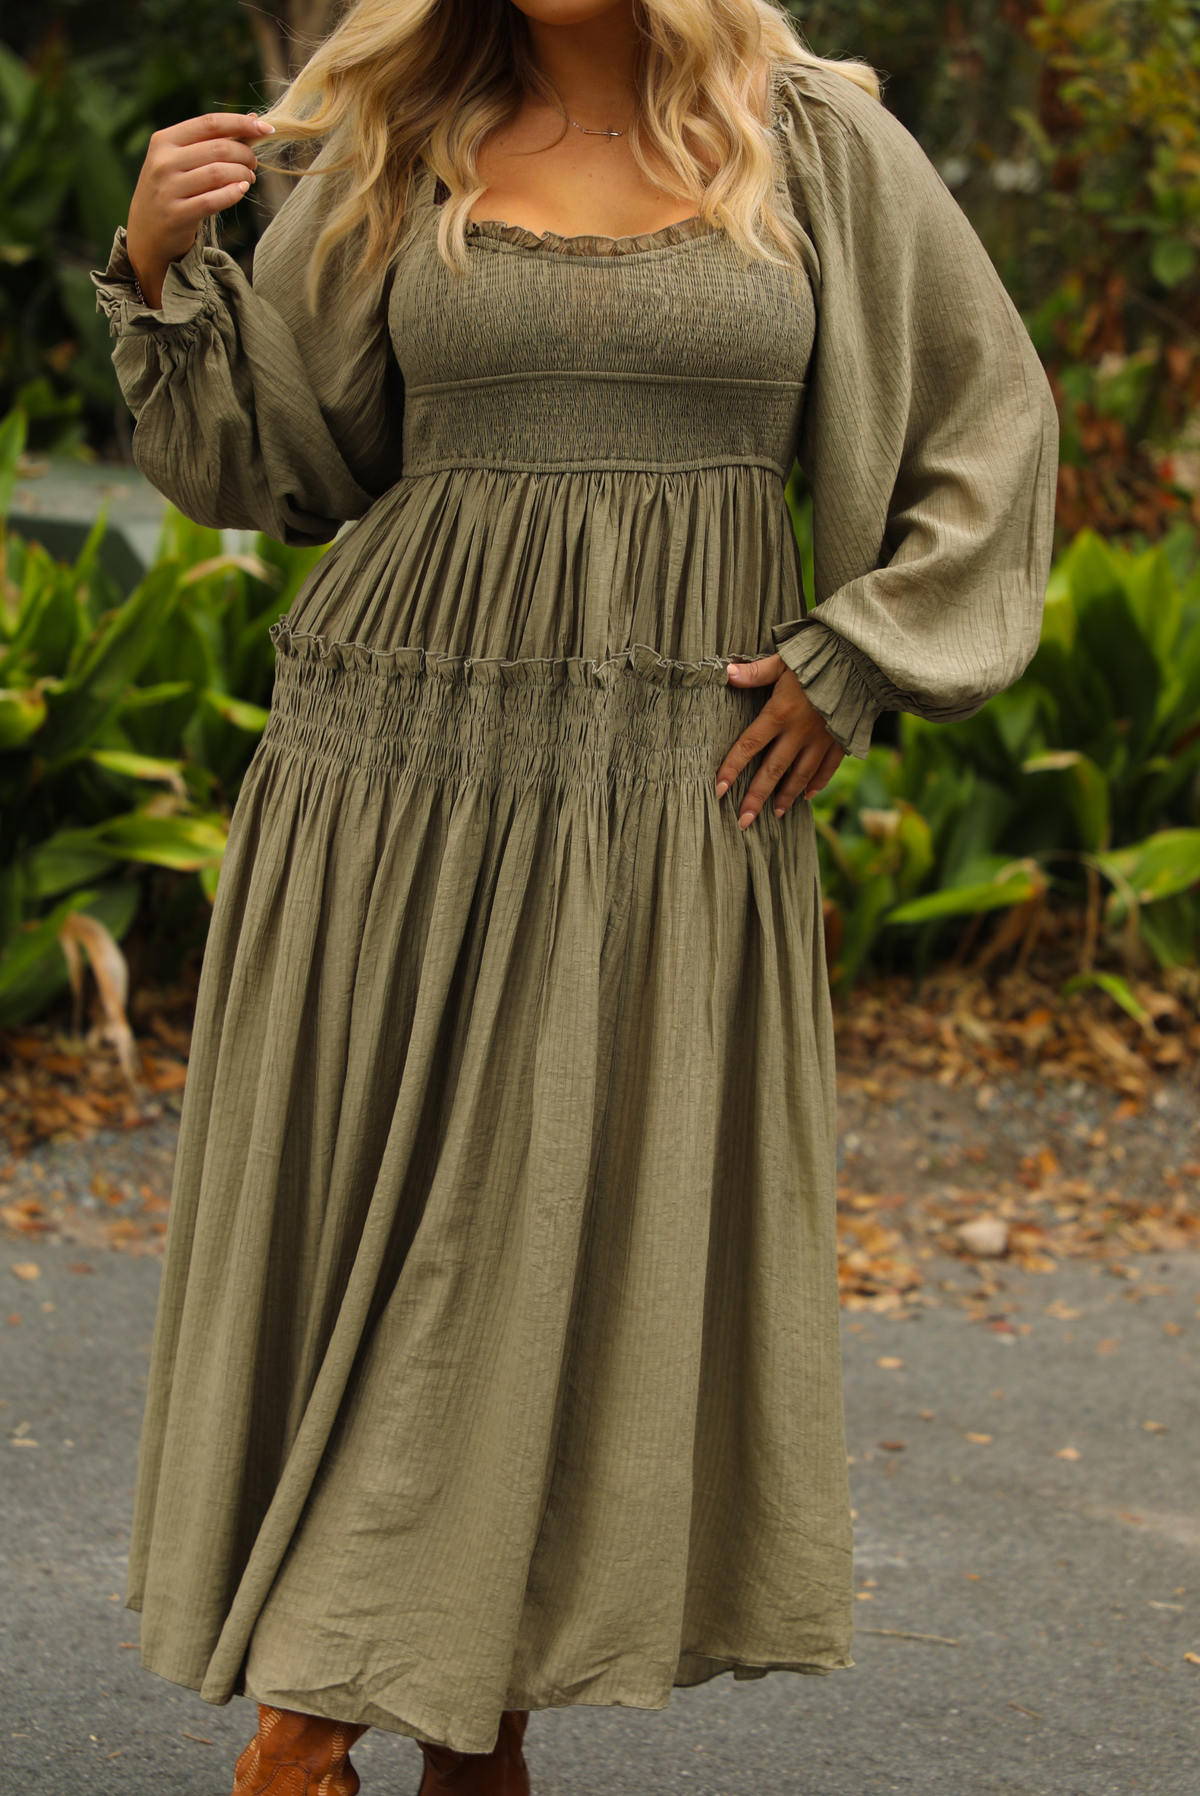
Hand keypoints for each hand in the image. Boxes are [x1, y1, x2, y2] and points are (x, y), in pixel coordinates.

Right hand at [126, 113, 274, 307]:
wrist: (146, 232)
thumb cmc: (171, 190)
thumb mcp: (180, 160)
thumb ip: (211, 140)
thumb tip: (254, 119)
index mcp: (164, 140)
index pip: (209, 123)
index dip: (241, 123)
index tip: (265, 128)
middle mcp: (163, 162)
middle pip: (218, 148)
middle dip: (245, 154)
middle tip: (253, 164)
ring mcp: (168, 189)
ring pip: (219, 173)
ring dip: (242, 175)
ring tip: (249, 179)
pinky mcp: (177, 215)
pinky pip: (213, 200)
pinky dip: (233, 194)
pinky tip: (241, 190)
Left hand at [716, 654, 844, 828]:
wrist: (863, 662)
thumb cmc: (820, 657)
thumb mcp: (784, 661)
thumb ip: (756, 672)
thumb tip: (728, 674)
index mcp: (780, 713)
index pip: (749, 745)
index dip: (732, 769)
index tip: (718, 790)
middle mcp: (799, 732)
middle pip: (772, 771)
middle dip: (756, 798)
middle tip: (743, 821)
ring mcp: (822, 740)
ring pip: (800, 776)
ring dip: (785, 797)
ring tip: (774, 814)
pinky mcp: (841, 741)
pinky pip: (827, 768)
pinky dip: (817, 784)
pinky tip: (807, 797)